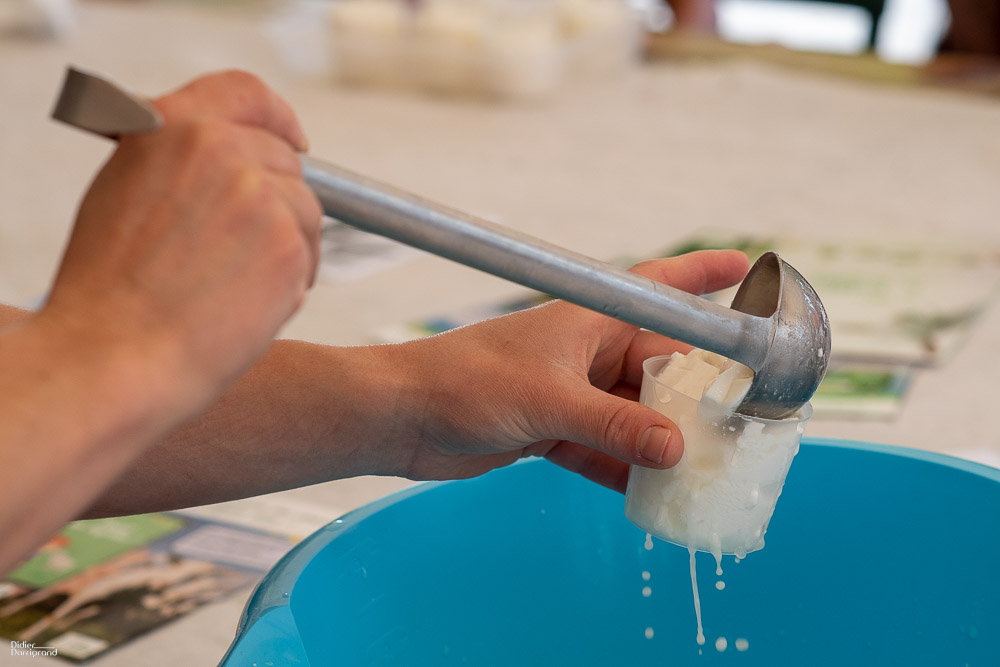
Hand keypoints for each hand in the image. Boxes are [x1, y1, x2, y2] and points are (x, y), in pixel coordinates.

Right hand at [41, 71, 321, 412]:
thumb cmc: (111, 290)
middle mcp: (219, 149)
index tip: (296, 139)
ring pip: (303, 212)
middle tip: (245, 251)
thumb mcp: (127, 191)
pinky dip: (290, 282)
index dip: (278, 117)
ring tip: (233, 287)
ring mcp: (260, 194)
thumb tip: (234, 157)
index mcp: (171, 126)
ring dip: (285, 247)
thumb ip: (181, 162)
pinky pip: (309, 256)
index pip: (247, 94)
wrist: (114, 353)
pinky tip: (244, 306)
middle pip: (284, 163)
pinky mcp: (289, 242)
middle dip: (277, 204)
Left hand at [389, 250, 749, 492]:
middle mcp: (587, 352)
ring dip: (665, 442)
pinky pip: (605, 450)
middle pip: (661, 369)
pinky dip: (625, 470)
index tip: (751, 269)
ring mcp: (571, 393)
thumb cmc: (468, 382)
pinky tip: (654, 495)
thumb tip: (678, 450)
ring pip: (635, 416)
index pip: (661, 290)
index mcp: (591, 320)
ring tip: (711, 468)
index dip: (706, 277)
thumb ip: (615, 426)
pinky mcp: (551, 430)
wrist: (403, 417)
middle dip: (699, 395)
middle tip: (747, 420)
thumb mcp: (550, 400)